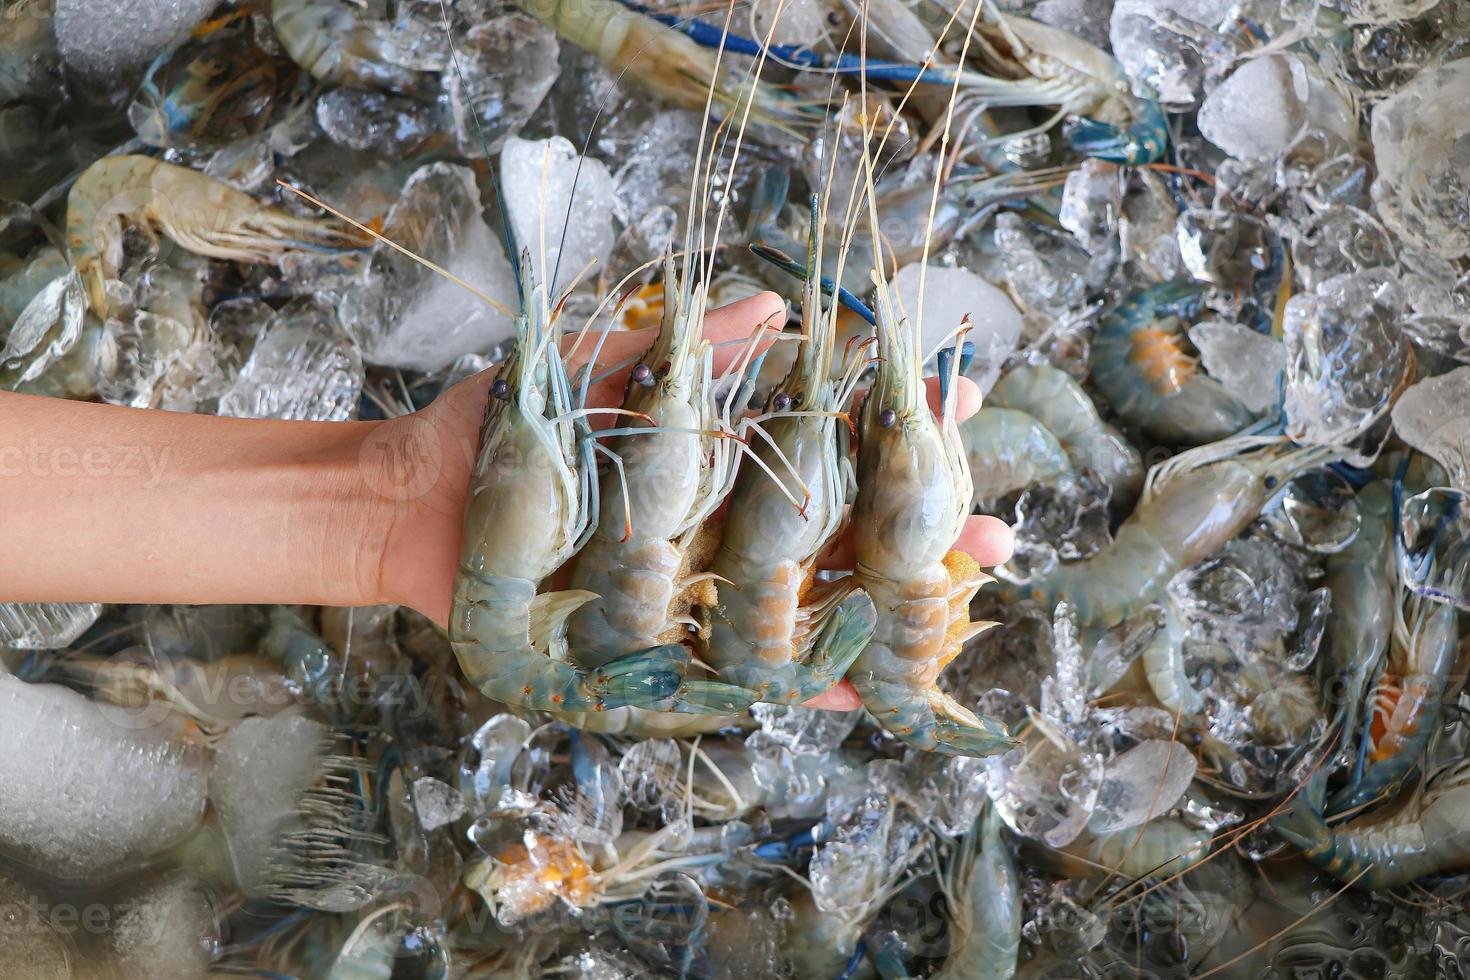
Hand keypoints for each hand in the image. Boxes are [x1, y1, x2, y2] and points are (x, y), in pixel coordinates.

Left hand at [368, 292, 1013, 708]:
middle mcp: (718, 519)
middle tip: (999, 530)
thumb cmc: (508, 427)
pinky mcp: (663, 643)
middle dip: (921, 524)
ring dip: (888, 603)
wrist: (421, 501)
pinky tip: (872, 690)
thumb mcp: (596, 370)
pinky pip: (743, 669)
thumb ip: (686, 349)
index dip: (897, 423)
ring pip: (810, 598)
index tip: (964, 401)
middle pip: (840, 524)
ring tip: (965, 599)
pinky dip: (806, 683)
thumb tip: (780, 307)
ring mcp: (697, 584)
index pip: (826, 432)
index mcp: (712, 448)